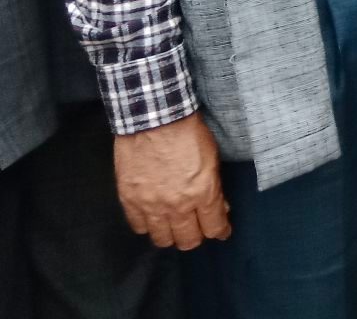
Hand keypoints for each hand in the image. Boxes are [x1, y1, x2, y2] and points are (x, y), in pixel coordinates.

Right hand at [113, 113, 231, 250]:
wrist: (155, 120)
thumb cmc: (188, 134)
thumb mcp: (212, 159)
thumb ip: (215, 188)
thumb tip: (220, 207)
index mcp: (203, 193)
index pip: (214, 227)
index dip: (220, 231)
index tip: (222, 231)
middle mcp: (178, 206)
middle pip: (188, 240)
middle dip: (196, 237)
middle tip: (197, 229)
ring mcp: (151, 206)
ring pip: (162, 240)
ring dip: (171, 236)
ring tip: (175, 227)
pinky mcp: (130, 201)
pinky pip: (139, 227)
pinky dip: (148, 226)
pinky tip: (154, 218)